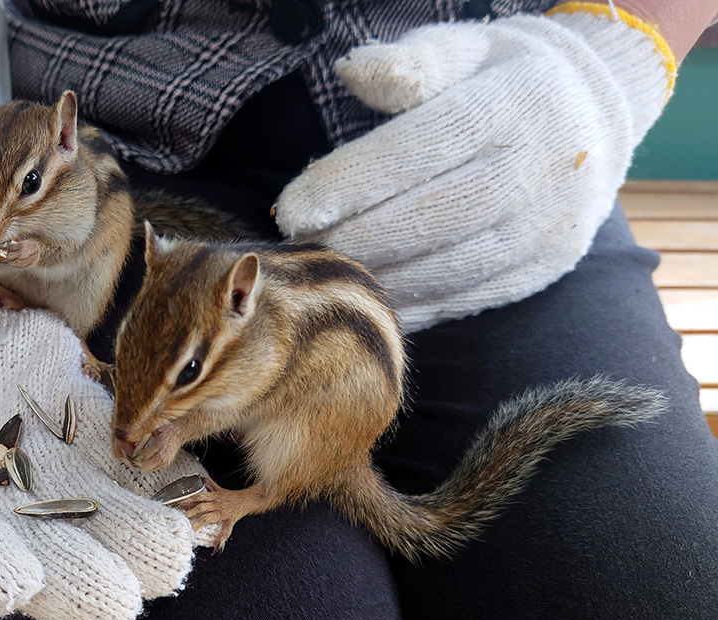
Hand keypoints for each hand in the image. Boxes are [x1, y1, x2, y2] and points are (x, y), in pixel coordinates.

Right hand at [0, 152, 210, 619]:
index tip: (11, 579)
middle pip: (26, 545)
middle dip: (73, 573)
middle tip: (120, 598)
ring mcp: (34, 454)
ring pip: (87, 506)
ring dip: (130, 533)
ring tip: (175, 551)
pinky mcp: (77, 414)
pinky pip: (120, 447)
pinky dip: (153, 468)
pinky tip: (191, 486)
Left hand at [274, 4, 673, 331]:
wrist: (594, 115)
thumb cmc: (503, 79)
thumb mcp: (465, 49)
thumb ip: (411, 63)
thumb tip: (353, 71)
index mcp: (511, 105)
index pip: (419, 150)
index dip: (350, 183)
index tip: (291, 210)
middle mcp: (535, 170)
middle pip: (432, 218)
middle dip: (356, 238)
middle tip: (300, 249)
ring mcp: (545, 227)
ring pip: (448, 268)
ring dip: (379, 278)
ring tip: (327, 274)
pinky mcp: (542, 268)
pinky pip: (467, 298)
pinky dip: (413, 304)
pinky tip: (370, 299)